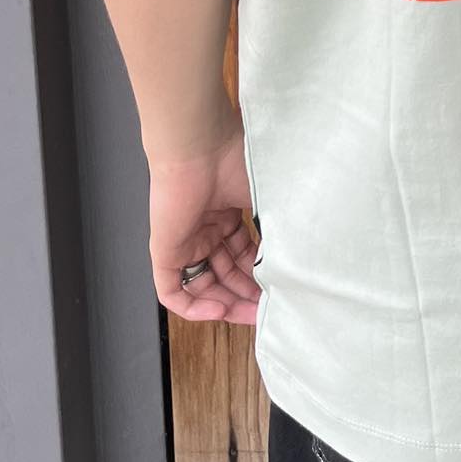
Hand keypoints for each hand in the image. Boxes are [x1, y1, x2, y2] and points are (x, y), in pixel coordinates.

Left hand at [147, 105, 261, 322]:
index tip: (280, 290)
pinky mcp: (164, 251)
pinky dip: (195, 308)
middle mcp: (205, 230)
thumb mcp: (266, 202)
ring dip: (226, 304)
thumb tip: (296, 264)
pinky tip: (220, 310)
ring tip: (251, 314)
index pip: (242, 256)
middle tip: (269, 310)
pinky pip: (173, 292)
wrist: (201, 147)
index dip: (260, 277)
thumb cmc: (236, 160)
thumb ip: (277, 234)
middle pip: (225, 275)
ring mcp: (184, 241)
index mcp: (226, 214)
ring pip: (203, 287)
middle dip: (247, 295)